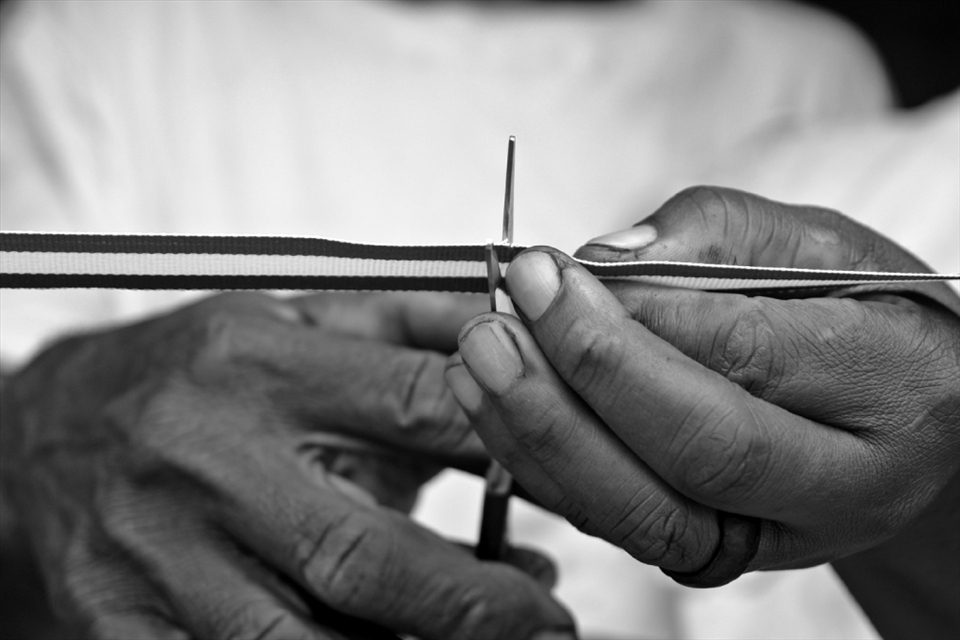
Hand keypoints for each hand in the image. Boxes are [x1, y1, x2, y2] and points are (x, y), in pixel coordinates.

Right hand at [1, 291, 574, 639]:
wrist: (50, 429)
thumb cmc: (200, 371)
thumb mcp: (296, 322)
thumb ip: (411, 323)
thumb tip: (522, 323)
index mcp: (259, 365)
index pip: (411, 404)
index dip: (509, 443)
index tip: (571, 478)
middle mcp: (206, 458)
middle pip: (360, 552)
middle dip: (474, 601)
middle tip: (551, 620)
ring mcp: (159, 554)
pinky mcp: (124, 622)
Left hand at [445, 187, 958, 635]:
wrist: (896, 405)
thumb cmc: (860, 313)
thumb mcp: (816, 242)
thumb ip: (716, 234)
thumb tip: (606, 259)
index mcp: (891, 384)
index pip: (748, 355)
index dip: (633, 318)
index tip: (553, 272)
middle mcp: (843, 484)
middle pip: (700, 450)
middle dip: (586, 375)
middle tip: (508, 313)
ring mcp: (774, 535)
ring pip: (649, 510)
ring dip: (546, 433)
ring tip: (480, 359)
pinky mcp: (714, 554)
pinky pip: (619, 524)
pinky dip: (545, 467)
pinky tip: (496, 405)